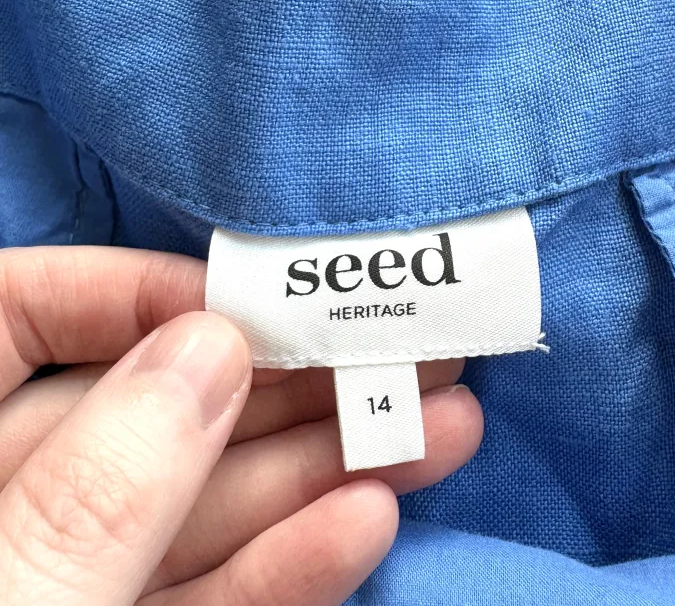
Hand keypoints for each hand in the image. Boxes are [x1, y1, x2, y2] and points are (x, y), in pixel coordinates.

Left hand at [0, 247, 482, 603]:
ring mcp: (67, 578)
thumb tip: (206, 352)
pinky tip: (368, 518)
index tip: (244, 307)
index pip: (21, 311)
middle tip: (406, 352)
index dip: (135, 292)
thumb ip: (90, 491)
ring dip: (320, 469)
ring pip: (198, 505)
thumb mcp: (7, 595)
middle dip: (286, 385)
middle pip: (149, 410)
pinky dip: (283, 567)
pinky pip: (198, 599)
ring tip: (440, 426)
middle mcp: (8, 501)